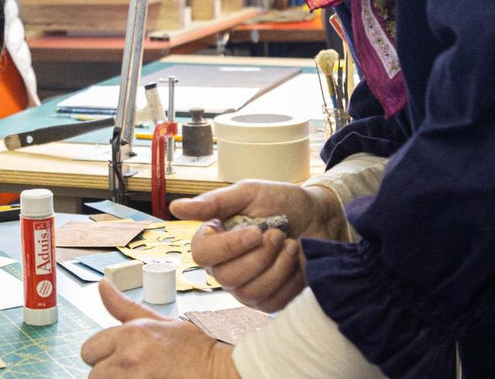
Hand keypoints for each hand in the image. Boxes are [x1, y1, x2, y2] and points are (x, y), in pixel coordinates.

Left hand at [80, 280, 239, 378]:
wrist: (219, 371)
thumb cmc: (193, 349)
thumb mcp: (159, 321)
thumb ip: (124, 307)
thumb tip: (102, 284)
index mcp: (130, 334)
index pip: (88, 350)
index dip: (102, 355)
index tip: (121, 358)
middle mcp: (128, 357)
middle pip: (93, 374)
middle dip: (108, 373)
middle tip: (135, 371)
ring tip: (142, 376)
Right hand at [169, 180, 343, 311]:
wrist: (319, 218)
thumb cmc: (282, 202)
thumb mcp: (249, 193)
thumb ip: (214, 202)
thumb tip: (175, 207)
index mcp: (214, 240)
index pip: (202, 255)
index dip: (229, 247)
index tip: (256, 231)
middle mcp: (224, 268)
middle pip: (227, 277)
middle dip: (260, 256)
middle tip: (279, 234)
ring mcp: (245, 289)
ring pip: (250, 293)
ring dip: (277, 266)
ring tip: (291, 244)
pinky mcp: (268, 302)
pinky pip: (272, 302)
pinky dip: (289, 279)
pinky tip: (296, 261)